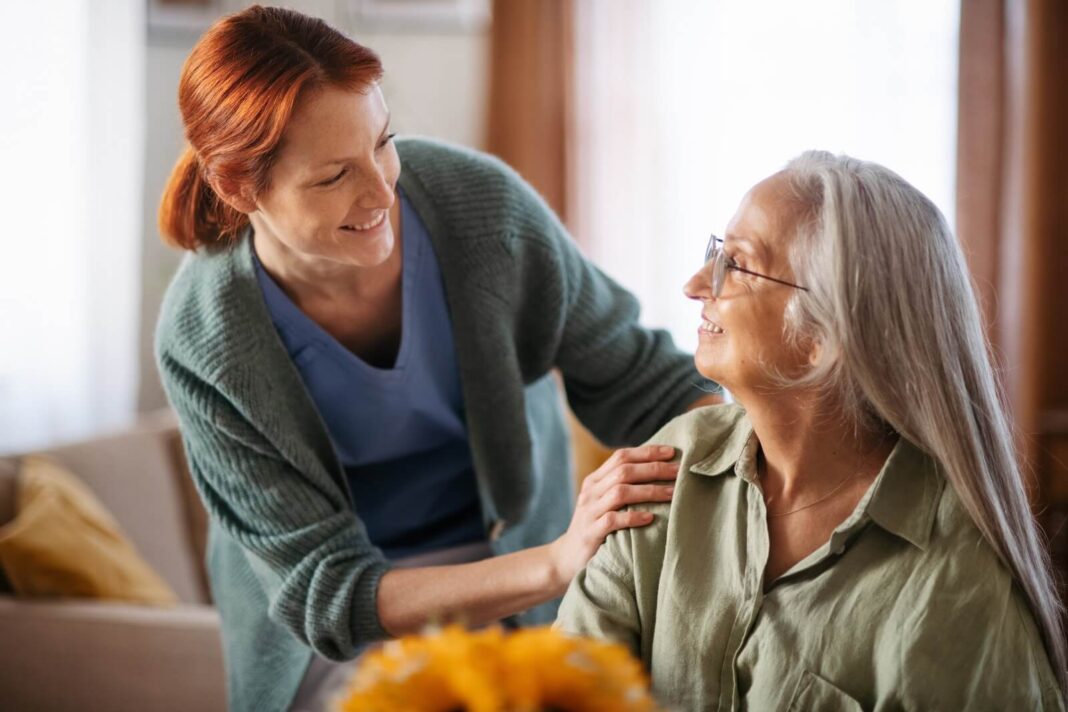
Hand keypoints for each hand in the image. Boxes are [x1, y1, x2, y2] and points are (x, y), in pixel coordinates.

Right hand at [547, 445, 677, 589]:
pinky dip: (633, 517)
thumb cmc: (596, 527)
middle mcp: (591, 492)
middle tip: (679, 471)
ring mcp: (589, 512)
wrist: (568, 557)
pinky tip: (650, 518)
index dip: (647, 452)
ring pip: (620, 492)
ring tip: (672, 493)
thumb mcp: (604, 502)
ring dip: (649, 491)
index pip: (621, 457)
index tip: (672, 452)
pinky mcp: (590, 532)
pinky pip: (612, 520)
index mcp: (595, 480)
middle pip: (624, 471)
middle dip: (654, 468)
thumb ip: (623, 487)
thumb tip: (661, 472)